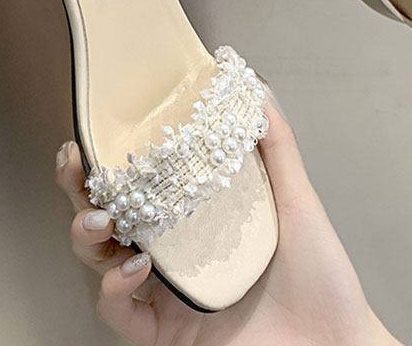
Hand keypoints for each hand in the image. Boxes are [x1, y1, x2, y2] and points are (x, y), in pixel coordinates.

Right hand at [55, 88, 401, 345]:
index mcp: (197, 221)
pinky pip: (119, 312)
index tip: (97, 131)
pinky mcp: (164, 335)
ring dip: (87, 234)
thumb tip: (257, 90)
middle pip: (108, 217)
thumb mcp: (296, 201)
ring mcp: (165, 295)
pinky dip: (116, 287)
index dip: (113, 158)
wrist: (334, 342)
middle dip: (81, 191)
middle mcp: (174, 255)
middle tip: (77, 164)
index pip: (142, 184)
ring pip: (100, 262)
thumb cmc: (321, 278)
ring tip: (100, 217)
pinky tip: (136, 266)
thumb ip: (276, 147)